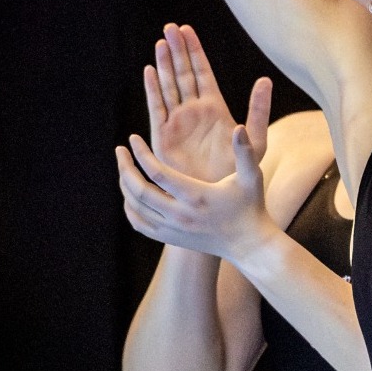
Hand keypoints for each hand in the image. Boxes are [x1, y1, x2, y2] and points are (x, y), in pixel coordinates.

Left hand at [119, 122, 275, 264]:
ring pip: (135, 207)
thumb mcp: (252, 176)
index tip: (133, 138)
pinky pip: (138, 223)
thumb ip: (245, 151)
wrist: (247, 242)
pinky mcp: (169, 238)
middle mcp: (180, 214)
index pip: (158, 173)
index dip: (141, 154)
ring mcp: (172, 228)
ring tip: (123, 168)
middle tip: (119, 151)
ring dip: (124, 186)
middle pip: (139, 190)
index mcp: (196, 195)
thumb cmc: (251, 205)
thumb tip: (238, 127)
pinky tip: (130, 194)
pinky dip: (129, 207)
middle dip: (124, 168)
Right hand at [144, 23, 270, 181]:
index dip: (194, 51)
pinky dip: (153, 89)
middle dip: (177, 50)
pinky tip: (150, 70)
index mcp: (215, 108)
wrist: (219, 196)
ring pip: (169, 86)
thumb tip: (265, 80)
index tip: (187, 30)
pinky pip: (157, 107)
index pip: (202, 72)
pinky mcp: (164, 136)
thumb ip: (259, 110)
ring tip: (160, 42)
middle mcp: (194, 111)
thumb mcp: (257, 139)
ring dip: (164, 64)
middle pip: (183, 74)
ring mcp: (177, 122)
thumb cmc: (239, 171)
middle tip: (169, 26)